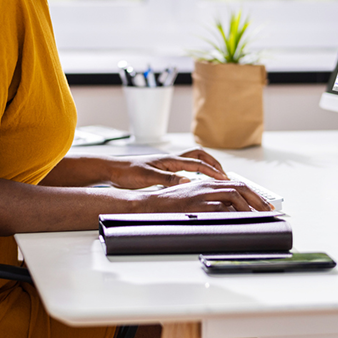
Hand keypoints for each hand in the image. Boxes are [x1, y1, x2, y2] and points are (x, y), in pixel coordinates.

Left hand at [107, 148, 228, 189]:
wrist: (112, 170)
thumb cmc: (126, 172)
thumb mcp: (147, 177)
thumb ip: (167, 179)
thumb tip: (187, 181)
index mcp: (169, 160)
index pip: (197, 164)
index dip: (212, 171)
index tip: (224, 179)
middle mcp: (170, 160)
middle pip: (198, 156)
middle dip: (213, 164)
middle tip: (224, 175)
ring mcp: (167, 165)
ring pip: (192, 161)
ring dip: (205, 166)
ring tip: (215, 177)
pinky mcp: (162, 171)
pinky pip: (184, 168)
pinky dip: (195, 172)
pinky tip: (195, 182)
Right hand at [139, 179, 271, 211]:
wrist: (150, 204)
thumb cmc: (170, 204)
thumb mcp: (194, 198)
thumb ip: (211, 202)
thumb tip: (229, 212)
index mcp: (207, 182)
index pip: (236, 185)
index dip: (253, 195)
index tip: (264, 206)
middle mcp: (206, 185)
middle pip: (239, 187)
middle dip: (257, 200)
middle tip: (268, 212)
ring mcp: (201, 195)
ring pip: (233, 196)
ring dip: (248, 208)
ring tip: (257, 219)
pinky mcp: (196, 205)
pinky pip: (220, 209)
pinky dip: (233, 215)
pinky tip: (240, 222)